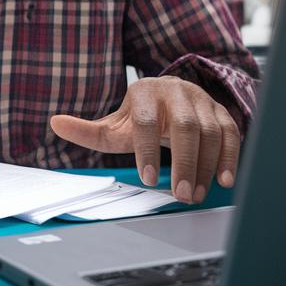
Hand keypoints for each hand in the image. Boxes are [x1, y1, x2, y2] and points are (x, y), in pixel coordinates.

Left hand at [49, 77, 239, 203]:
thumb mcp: (113, 125)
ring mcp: (202, 100)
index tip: (147, 179)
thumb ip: (86, 130)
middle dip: (183, 162)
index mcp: (145, 92)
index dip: (147, 150)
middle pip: (185, 126)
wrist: (168, 99)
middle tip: (180, 195)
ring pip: (210, 131)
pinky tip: (224, 181)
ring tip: (195, 194)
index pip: (146, 121)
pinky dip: (230, 157)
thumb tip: (54, 123)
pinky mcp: (221, 111)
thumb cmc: (138, 118)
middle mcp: (176, 91)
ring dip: (205, 166)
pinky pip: (231, 133)